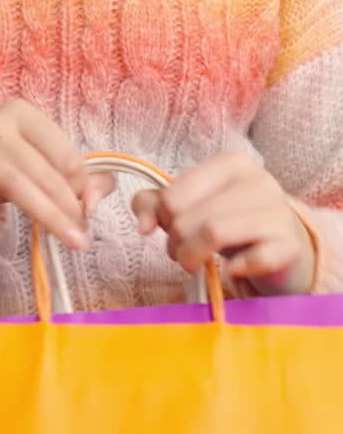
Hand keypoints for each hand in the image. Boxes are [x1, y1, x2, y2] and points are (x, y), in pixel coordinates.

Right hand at [0, 100, 114, 250]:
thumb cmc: (14, 169)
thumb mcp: (50, 165)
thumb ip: (86, 180)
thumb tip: (93, 202)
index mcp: (21, 113)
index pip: (63, 152)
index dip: (81, 185)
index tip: (87, 209)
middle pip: (39, 170)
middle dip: (66, 207)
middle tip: (81, 238)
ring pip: (12, 183)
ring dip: (44, 215)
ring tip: (65, 239)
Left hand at [132, 152, 315, 295]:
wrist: (284, 247)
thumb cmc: (232, 222)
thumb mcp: (193, 207)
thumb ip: (156, 206)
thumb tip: (142, 225)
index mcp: (230, 163)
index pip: (174, 194)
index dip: (163, 219)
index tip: (170, 231)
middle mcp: (258, 179)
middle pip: (192, 217)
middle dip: (176, 243)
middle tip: (180, 254)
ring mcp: (278, 210)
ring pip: (216, 233)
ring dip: (194, 256)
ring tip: (193, 264)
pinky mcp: (290, 244)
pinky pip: (254, 258)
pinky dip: (235, 269)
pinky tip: (232, 270)